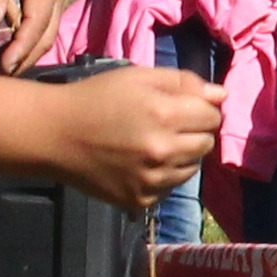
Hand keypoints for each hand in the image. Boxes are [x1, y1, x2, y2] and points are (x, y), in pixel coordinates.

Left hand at [0, 0, 63, 71]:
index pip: (36, 26)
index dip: (19, 51)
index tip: (0, 69)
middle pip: (46, 34)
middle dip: (26, 58)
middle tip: (1, 77)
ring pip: (46, 27)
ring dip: (28, 48)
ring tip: (4, 65)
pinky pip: (40, 16)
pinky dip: (27, 33)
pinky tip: (9, 40)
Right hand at [41, 65, 217, 209]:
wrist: (55, 134)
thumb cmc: (97, 98)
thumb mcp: (138, 77)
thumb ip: (183, 82)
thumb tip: (220, 94)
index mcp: (165, 115)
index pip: (212, 117)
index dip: (201, 109)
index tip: (182, 107)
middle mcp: (163, 151)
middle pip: (206, 144)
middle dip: (194, 132)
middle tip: (168, 125)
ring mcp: (152, 180)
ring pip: (192, 168)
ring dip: (182, 156)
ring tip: (153, 144)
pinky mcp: (140, 200)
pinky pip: (170, 187)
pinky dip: (163, 176)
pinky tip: (140, 163)